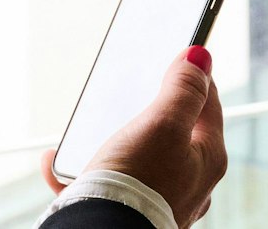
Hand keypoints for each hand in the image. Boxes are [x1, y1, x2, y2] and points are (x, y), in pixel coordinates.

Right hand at [37, 46, 226, 225]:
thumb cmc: (138, 183)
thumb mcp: (163, 125)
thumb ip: (183, 90)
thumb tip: (201, 57)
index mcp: (207, 158)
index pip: (209, 104)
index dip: (194, 76)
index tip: (178, 56)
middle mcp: (190, 181)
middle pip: (174, 131)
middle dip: (150, 110)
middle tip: (131, 93)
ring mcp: (161, 197)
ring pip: (139, 157)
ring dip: (114, 139)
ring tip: (92, 129)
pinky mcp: (130, 209)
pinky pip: (105, 182)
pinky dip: (82, 168)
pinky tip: (58, 160)